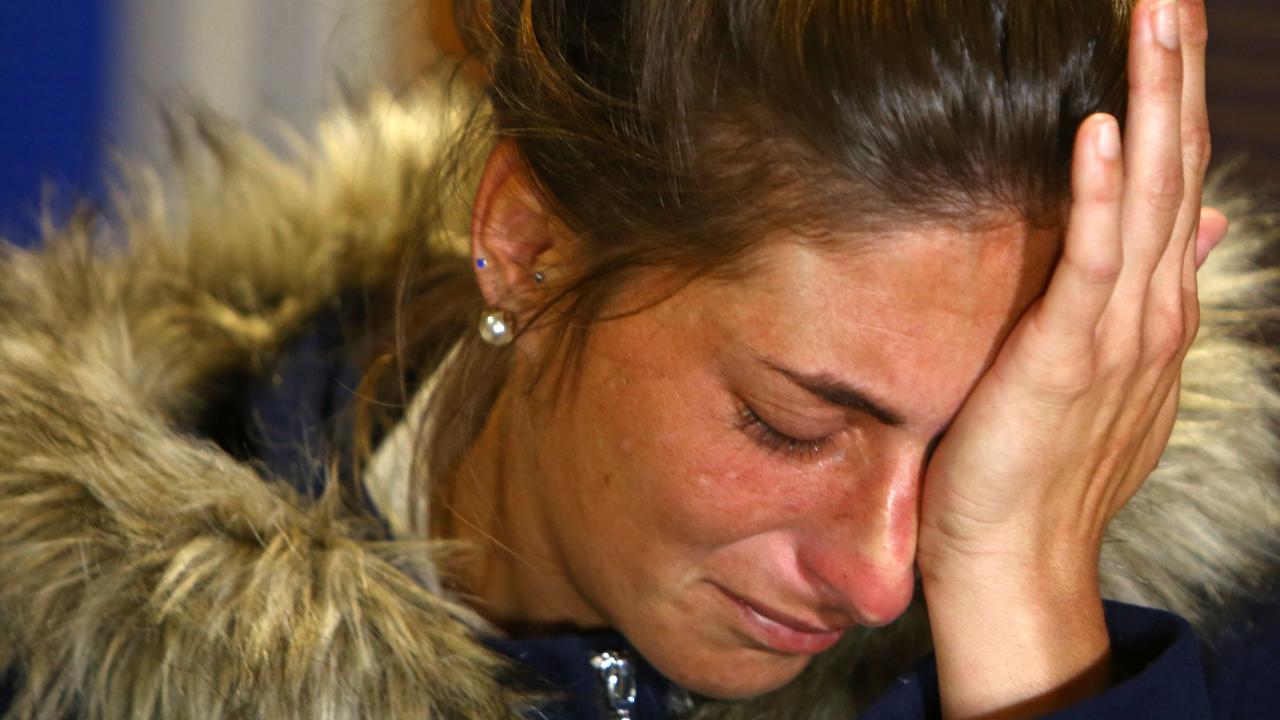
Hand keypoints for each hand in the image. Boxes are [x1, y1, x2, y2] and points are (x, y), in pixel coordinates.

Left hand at [916, 1, 1227, 715]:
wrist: (1018, 558)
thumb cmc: (1044, 467)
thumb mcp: (1107, 369)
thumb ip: (1145, 292)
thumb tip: (1195, 223)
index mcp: (1152, 306)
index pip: (1172, 178)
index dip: (1174, 96)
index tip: (1166, 24)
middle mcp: (1151, 308)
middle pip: (1174, 165)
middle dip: (1174, 72)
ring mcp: (1118, 332)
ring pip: (1148, 195)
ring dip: (1152, 101)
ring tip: (1152, 16)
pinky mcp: (1068, 357)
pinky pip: (1092, 262)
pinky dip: (1101, 194)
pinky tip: (1100, 128)